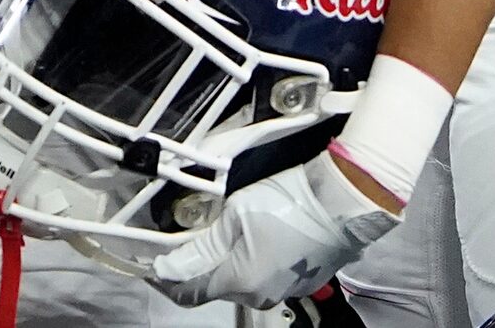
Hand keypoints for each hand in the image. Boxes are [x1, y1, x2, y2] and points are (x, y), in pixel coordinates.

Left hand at [140, 151, 397, 307]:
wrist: (343, 200)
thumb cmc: (292, 201)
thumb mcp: (236, 215)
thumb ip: (200, 246)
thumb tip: (169, 267)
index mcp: (240, 281)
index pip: (189, 291)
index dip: (166, 279)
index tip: (152, 264)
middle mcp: (260, 293)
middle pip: (214, 286)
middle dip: (196, 266)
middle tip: (184, 238)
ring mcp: (282, 290)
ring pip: (239, 280)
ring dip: (224, 261)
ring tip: (220, 231)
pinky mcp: (299, 280)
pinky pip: (263, 275)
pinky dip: (249, 260)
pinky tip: (252, 236)